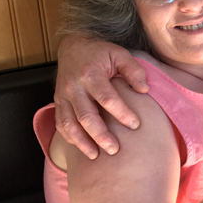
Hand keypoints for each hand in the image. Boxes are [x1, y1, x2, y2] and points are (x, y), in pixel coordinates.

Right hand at [54, 35, 148, 158]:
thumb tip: (144, 89)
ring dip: (82, 142)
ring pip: (70, 124)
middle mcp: (74, 87)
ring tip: (96, 156)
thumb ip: (133, 70)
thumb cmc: (100, 52)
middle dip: (101, 136)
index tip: (135, 125)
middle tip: (115, 150)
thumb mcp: (119, 54)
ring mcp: (63, 96)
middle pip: (87, 116)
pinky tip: (82, 148)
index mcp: (91, 74)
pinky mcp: (58, 102)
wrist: (73, 46)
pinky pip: (60, 123)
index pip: (107, 99)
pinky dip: (69, 137)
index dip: (122, 113)